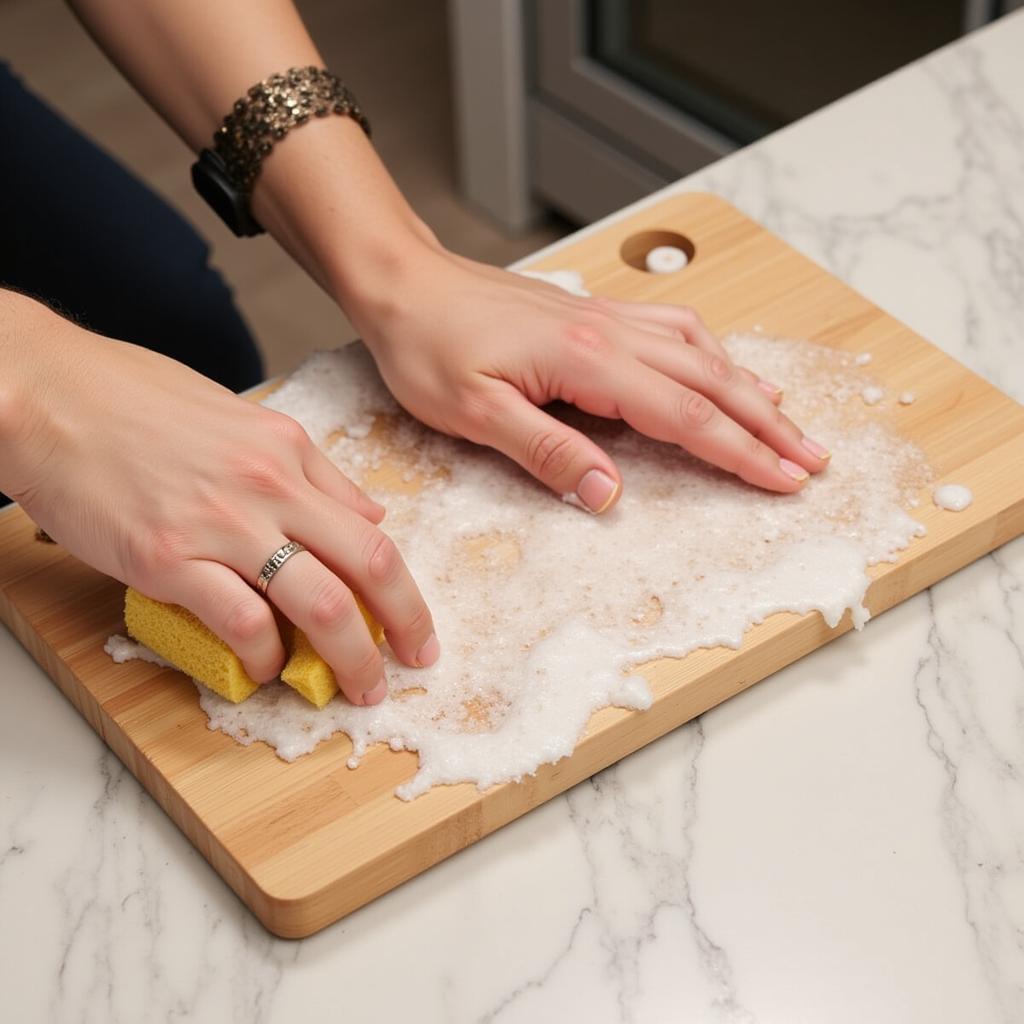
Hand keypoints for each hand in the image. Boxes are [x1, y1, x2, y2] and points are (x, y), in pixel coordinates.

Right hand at [2, 298, 436, 704]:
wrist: (46, 393)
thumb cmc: (133, 400)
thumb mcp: (243, 419)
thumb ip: (311, 470)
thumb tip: (367, 512)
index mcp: (288, 451)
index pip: (372, 530)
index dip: (405, 588)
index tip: (414, 623)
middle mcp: (268, 486)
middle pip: (367, 567)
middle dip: (401, 627)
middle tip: (411, 666)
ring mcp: (220, 524)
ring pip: (318, 603)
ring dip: (348, 657)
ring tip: (356, 688)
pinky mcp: (166, 558)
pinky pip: (240, 622)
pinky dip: (264, 656)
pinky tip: (265, 669)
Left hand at [346, 245, 829, 512]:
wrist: (403, 281)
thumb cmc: (428, 346)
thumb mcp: (474, 413)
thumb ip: (546, 452)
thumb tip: (610, 495)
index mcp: (587, 360)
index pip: (684, 415)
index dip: (739, 452)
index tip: (784, 480)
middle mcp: (610, 333)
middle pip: (711, 382)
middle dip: (768, 425)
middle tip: (814, 459)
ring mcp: (606, 317)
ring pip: (701, 352)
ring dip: (750, 388)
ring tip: (789, 419)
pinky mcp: (592, 312)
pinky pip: (673, 328)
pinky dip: (712, 353)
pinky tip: (722, 366)